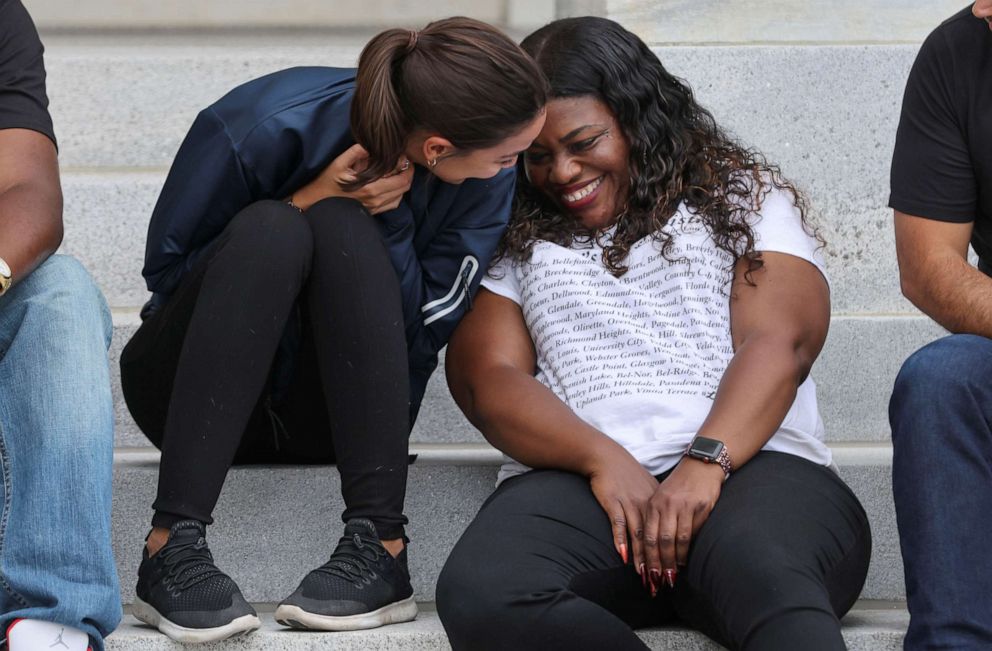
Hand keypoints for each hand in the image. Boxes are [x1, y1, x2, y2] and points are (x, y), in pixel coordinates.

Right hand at [291, 144, 412, 213]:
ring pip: (401, 195)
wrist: (319, 200)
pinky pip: (394, 204)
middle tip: (403, 162)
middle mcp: (376, 199)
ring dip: (403, 183)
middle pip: (405, 186)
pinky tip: (391, 185)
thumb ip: (357, 152)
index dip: (406, 164)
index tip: (401, 155)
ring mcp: (376, 207)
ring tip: (398, 172)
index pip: (401, 177)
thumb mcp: (340, 162)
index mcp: (371, 187)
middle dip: (408, 172)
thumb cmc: (328, 180)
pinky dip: (398, 194)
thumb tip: (371, 144)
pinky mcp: (374, 211)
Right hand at [587, 449, 658, 588]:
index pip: (668, 534)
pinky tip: (623, 556)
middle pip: (654, 539)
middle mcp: (646, 505)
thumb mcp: (647, 489)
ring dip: (642, 558)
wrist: (606, 457)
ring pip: (638, 535)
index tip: (674, 575)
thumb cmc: (626, 475)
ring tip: (645, 577)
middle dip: (658, 564)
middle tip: (661, 585)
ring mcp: (629, 504)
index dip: (671, 556)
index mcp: (657, 504)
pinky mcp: (613, 502)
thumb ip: (656, 508)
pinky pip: (618, 524)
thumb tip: (666, 527)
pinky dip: (621, 541)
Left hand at [642, 458, 723, 595]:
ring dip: (676, 560)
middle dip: (660, 563)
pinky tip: (687, 558)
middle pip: (661, 540)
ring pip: (678, 539)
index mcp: (653, 504)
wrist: (701, 465)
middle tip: (661, 581)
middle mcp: (666, 505)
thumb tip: (651, 547)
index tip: (646, 574)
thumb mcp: (661, 498)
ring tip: (674, 574)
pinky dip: (690, 548)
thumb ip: (656, 519)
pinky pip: (694, 532)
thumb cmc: (679, 486)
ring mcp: (683, 506)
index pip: (647, 535)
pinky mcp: (700, 506)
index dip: (646, 557)